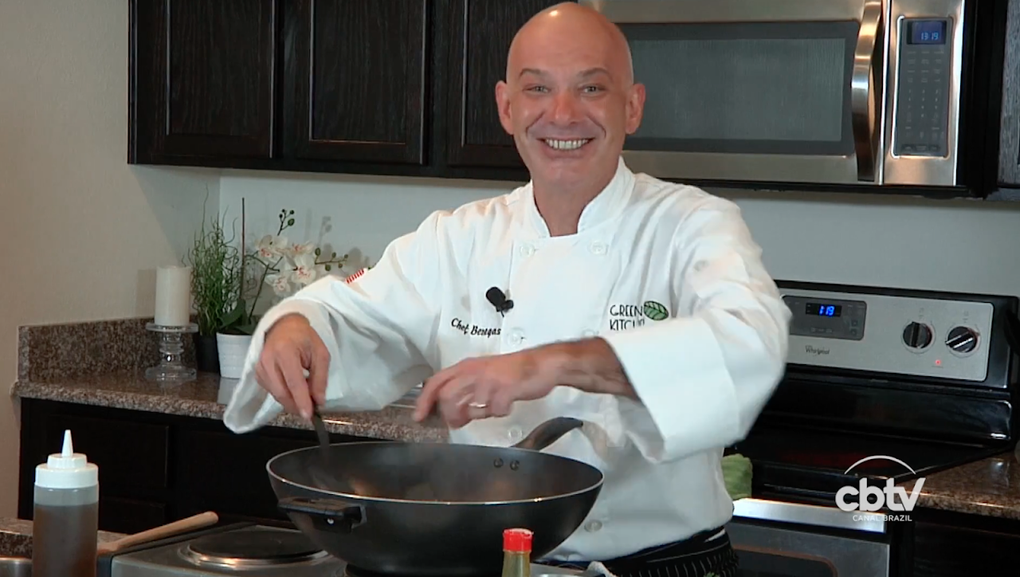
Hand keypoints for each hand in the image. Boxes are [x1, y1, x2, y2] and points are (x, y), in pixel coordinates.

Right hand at [254, 314, 329, 419]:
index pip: (293, 382)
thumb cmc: (305, 339)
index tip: (309, 415)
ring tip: (305, 401)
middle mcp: (268, 360)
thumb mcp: (320, 354)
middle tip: (311, 411)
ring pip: (276, 394)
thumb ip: (320, 378)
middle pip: (282, 392)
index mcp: (285, 351)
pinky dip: (284, 396)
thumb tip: (318, 401)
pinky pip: (271, 391)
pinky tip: (293, 392)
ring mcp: (260, 367)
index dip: (301, 400)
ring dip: (291, 402)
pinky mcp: (258, 373)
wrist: (285, 327)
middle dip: (297, 405)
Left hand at [412, 349, 556, 428]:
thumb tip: (452, 413)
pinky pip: (495, 410)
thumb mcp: (483, 375)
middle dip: (450, 414)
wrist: (542, 364)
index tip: (419, 417)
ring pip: (470, 405)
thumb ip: (466, 391)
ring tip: (487, 412)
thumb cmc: (513, 371)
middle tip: (458, 422)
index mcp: (467, 367)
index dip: (424, 401)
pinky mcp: (506, 389)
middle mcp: (475, 371)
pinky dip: (499, 413)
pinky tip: (505, 406)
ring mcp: (491, 380)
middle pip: (447, 396)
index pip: (436, 382)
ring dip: (477, 415)